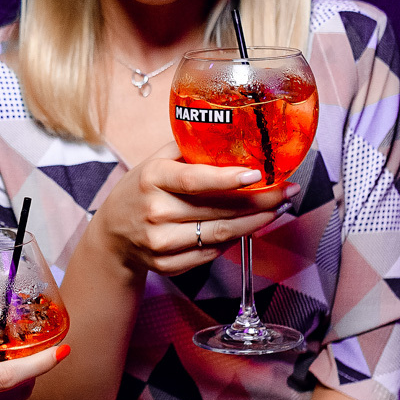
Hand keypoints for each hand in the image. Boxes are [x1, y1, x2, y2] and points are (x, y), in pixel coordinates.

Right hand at [91, 143, 294, 277]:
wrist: (112, 234)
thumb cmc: (142, 190)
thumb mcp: (156, 162)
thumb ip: (189, 150)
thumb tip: (235, 133)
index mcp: (153, 178)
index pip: (195, 180)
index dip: (228, 179)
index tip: (259, 174)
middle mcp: (155, 212)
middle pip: (218, 211)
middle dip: (260, 202)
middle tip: (287, 191)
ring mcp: (160, 243)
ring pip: (220, 236)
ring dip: (256, 223)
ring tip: (278, 209)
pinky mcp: (167, 266)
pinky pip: (211, 254)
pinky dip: (234, 241)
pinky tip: (248, 228)